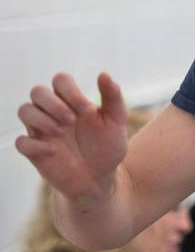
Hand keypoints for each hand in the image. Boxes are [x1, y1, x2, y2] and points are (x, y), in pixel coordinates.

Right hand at [16, 72, 128, 202]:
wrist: (101, 177)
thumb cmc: (107, 146)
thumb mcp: (116, 121)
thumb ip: (113, 97)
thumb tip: (104, 74)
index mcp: (72, 102)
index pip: (60, 80)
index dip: (70, 90)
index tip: (86, 111)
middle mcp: (53, 113)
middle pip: (37, 91)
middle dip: (53, 103)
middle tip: (71, 121)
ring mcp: (42, 131)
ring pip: (23, 110)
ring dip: (41, 119)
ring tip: (61, 132)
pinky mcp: (35, 152)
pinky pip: (20, 142)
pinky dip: (35, 144)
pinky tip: (54, 151)